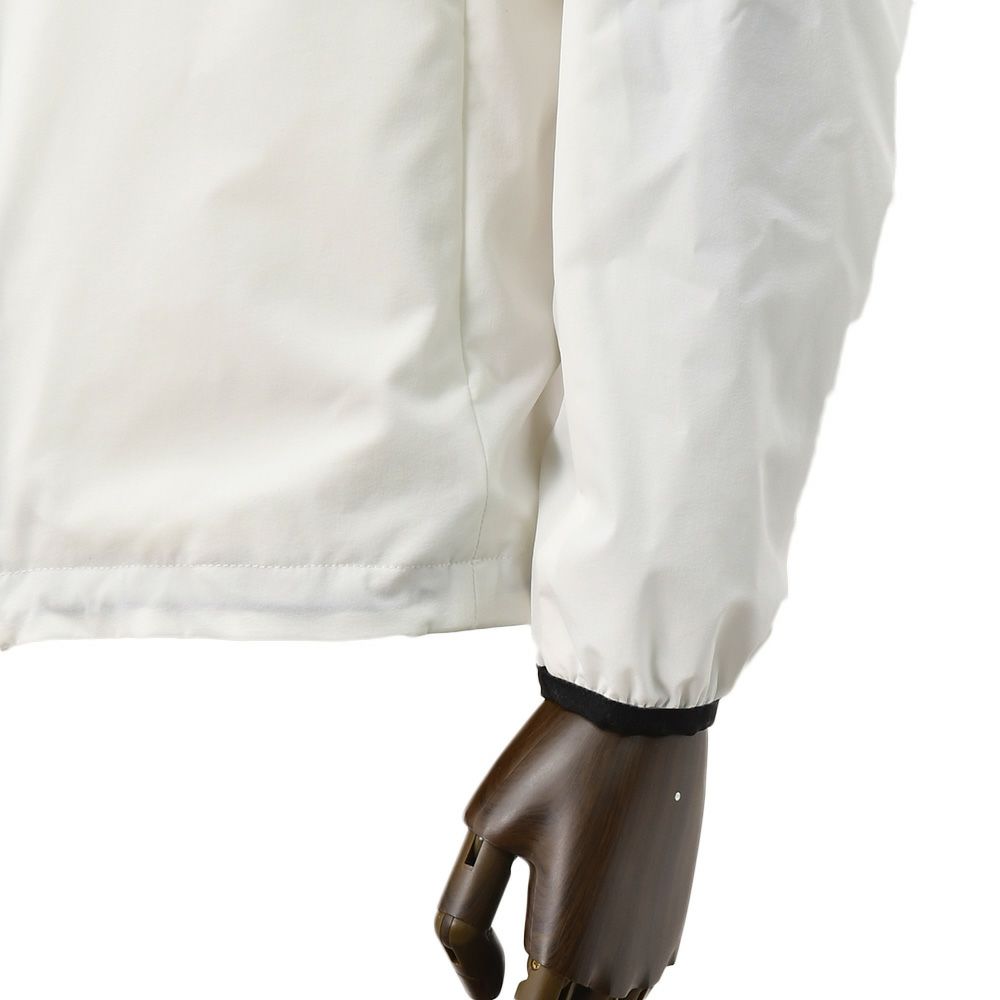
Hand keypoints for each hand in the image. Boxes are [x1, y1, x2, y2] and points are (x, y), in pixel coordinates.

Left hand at [435, 699, 707, 998]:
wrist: (641, 715)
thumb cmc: (560, 764)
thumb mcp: (488, 828)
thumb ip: (463, 919)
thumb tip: (481, 989)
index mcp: (569, 948)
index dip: (496, 988)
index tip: (490, 958)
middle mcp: (621, 964)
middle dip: (534, 985)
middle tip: (510, 934)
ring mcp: (654, 945)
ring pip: (601, 998)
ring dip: (569, 979)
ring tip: (546, 908)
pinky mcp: (671, 920)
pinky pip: (629, 967)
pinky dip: (600, 955)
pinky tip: (586, 900)